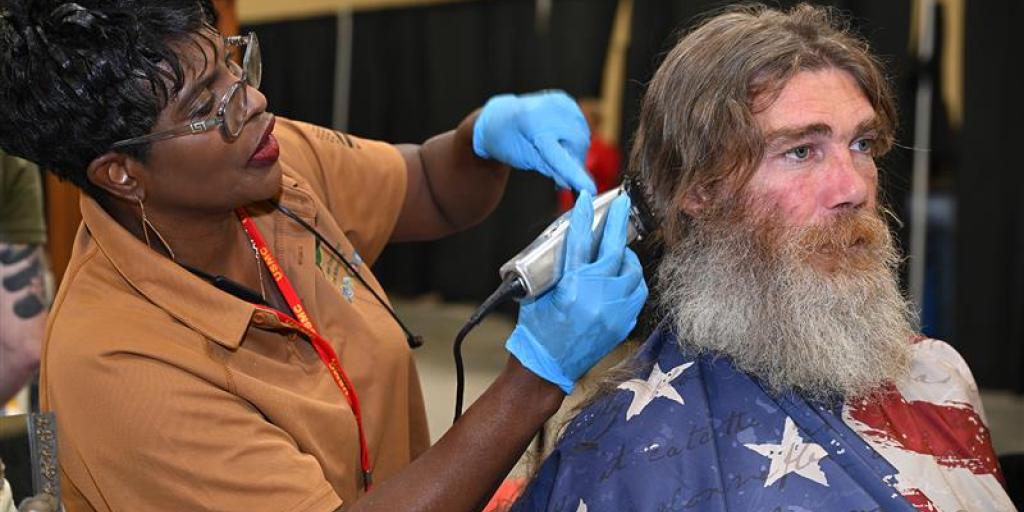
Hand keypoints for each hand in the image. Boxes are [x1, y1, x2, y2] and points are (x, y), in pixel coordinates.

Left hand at [472, 91, 595, 193]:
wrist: (498, 116)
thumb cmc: (506, 140)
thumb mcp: (522, 159)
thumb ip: (548, 168)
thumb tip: (570, 182)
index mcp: (532, 126)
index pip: (559, 156)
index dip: (575, 174)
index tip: (590, 190)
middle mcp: (548, 109)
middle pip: (578, 144)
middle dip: (574, 160)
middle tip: (560, 171)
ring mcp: (558, 101)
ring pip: (582, 136)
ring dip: (575, 149)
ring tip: (555, 151)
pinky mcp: (565, 100)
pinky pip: (580, 125)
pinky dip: (574, 137)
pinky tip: (558, 138)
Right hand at [505, 191, 647, 392]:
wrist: (546, 367)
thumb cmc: (537, 331)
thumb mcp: (539, 292)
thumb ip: (557, 268)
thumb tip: (572, 242)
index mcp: (571, 288)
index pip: (580, 242)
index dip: (584, 217)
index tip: (587, 199)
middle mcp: (596, 299)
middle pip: (615, 251)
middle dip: (619, 224)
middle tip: (623, 205)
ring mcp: (613, 313)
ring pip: (632, 273)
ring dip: (626, 258)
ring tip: (618, 252)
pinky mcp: (622, 325)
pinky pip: (635, 295)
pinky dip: (631, 282)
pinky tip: (623, 278)